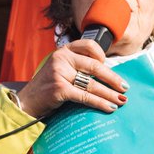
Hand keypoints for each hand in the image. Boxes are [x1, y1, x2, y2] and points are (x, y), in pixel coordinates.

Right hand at [14, 39, 128, 118]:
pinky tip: (110, 107)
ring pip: (92, 84)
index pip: (89, 45)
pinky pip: (85, 97)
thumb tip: (108, 74)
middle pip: (94, 66)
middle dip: (113, 78)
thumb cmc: (49, 86)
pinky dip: (100, 103)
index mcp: (63, 50)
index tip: (110, 66)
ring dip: (110, 94)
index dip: (102, 56)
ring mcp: (59, 73)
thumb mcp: (61, 69)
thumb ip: (78, 66)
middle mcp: (61, 58)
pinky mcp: (59, 89)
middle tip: (125, 88)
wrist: (27, 101)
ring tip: (122, 100)